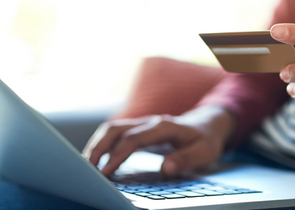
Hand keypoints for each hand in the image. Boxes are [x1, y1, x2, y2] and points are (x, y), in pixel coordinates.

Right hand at [82, 105, 233, 175]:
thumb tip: (166, 168)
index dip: (117, 156)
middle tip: (87, 170)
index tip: (105, 173)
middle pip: (116, 130)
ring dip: (97, 145)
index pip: (133, 139)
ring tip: (86, 165)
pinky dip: (103, 145)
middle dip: (98, 148)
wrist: (208, 125)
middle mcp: (149, 122)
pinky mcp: (139, 129)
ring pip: (112, 129)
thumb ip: (186, 159)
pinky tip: (97, 160)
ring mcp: (142, 124)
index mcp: (163, 127)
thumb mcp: (204, 152)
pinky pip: (116, 134)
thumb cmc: (205, 140)